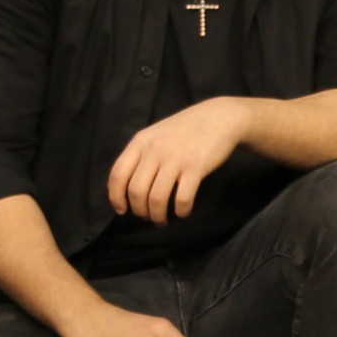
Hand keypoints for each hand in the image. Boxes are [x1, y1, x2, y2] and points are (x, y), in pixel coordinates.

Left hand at [107, 96, 252, 224]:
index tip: (122, 210)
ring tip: (162, 220)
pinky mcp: (196, 168)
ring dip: (157, 216)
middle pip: (136, 191)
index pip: (118, 174)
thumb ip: (141, 154)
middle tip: (147, 216)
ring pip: (157, 199)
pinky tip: (183, 211)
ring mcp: (175, 158)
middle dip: (139, 211)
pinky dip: (181, 211)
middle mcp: (155, 150)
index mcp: (141, 141)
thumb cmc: (187, 128)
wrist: (220, 117)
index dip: (116, 197)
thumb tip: (127, 186)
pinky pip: (182, 199)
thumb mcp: (156, 134)